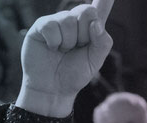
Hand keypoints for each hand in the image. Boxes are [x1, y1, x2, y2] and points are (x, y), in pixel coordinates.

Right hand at [17, 0, 114, 116]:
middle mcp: (74, 22)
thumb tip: (95, 24)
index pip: (100, 9)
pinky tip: (51, 49)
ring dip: (68, 42)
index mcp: (90, 30)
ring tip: (62, 52)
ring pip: (68, 19)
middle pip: (86, 10)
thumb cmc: (74, 76)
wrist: (52, 90)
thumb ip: (102, 43)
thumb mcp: (94, 62)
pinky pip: (51, 25)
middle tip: (76, 48)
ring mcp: (57, 22)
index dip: (104, 0)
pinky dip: (54, 41)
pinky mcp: (41, 27)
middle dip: (84, 34)